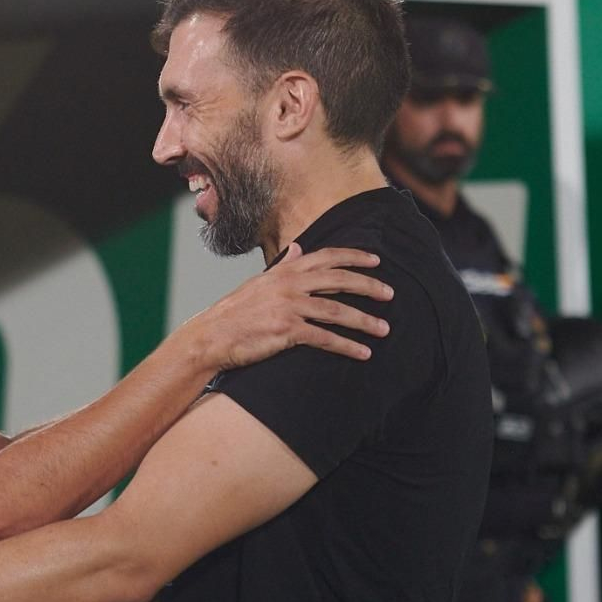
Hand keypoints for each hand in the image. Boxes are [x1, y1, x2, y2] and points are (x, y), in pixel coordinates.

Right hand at [183, 243, 391, 369]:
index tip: (376, 260)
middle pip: (339, 280)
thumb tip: (297, 248)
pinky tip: (363, 353)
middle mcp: (289, 284)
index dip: (354, 256)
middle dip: (369, 286)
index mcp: (284, 271)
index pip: (326, 257)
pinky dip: (347, 346)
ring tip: (384, 329)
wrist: (211, 337)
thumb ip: (282, 266)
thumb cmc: (234, 312)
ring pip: (337, 310)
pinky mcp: (286, 331)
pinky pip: (325, 338)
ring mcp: (289, 307)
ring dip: (364, 321)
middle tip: (390, 294)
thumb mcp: (259, 283)